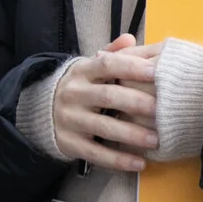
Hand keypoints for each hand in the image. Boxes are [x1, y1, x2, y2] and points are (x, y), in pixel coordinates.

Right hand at [50, 35, 164, 171]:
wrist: (41, 111)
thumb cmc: (80, 87)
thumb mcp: (89, 68)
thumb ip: (112, 54)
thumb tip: (130, 38)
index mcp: (82, 71)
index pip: (107, 65)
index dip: (131, 67)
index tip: (155, 72)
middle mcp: (74, 94)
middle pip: (108, 97)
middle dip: (136, 103)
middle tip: (161, 109)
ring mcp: (70, 120)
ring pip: (103, 128)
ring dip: (131, 134)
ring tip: (155, 140)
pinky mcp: (70, 143)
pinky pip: (96, 153)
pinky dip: (118, 160)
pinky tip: (139, 163)